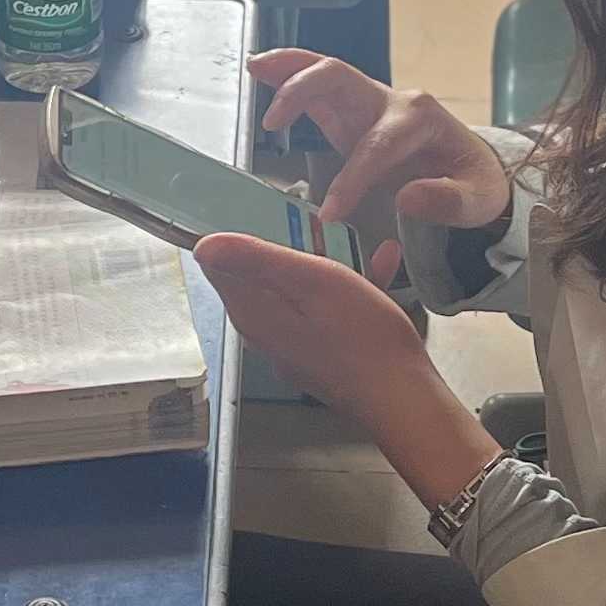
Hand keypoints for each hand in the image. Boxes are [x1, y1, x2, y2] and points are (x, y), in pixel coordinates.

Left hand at [194, 235, 493, 511]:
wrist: (402, 397)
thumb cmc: (360, 336)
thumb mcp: (311, 282)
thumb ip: (257, 260)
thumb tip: (203, 245)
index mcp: (254, 313)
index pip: (221, 266)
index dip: (236, 233)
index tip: (260, 208)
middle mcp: (266, 332)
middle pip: (260, 275)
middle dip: (284, 242)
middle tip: (313, 218)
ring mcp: (296, 345)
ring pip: (297, 290)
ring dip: (323, 260)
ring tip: (353, 238)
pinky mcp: (324, 353)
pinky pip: (326, 309)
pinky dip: (347, 285)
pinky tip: (382, 263)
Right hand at [247, 47, 512, 269]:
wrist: (475, 168)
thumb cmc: (475, 183)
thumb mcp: (478, 199)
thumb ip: (448, 201)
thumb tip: (407, 198)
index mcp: (421, 119)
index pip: (376, 145)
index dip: (351, 178)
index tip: (330, 213)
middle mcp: (392, 100)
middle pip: (341, 78)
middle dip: (304, 92)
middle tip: (271, 123)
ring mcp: (371, 101)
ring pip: (325, 71)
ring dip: (288, 68)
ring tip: (254, 68)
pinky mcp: (354, 110)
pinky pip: (320, 86)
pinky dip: (290, 75)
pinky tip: (262, 71)